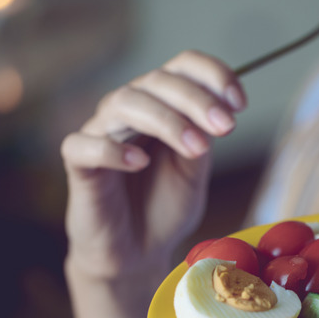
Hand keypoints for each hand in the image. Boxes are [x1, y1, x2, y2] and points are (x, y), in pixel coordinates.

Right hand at [61, 50, 246, 277]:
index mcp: (163, 102)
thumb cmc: (165, 205)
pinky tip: (140, 162)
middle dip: (197, 100)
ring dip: (166, 121)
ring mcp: (101, 132)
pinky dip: (112, 149)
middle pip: (157, 81)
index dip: (212, 75)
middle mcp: (131, 108)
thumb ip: (204, 138)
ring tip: (196, 149)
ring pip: (124, 103)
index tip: (240, 103)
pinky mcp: (78, 164)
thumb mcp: (196, 170)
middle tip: (227, 127)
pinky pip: (83, 145)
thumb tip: (220, 109)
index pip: (182, 66)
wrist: (139, 251)